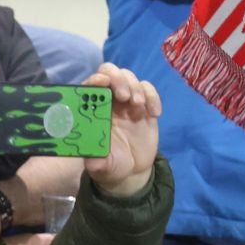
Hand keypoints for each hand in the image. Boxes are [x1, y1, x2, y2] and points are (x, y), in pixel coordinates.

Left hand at [81, 62, 161, 197]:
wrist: (132, 171)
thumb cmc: (109, 165)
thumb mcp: (101, 167)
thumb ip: (96, 163)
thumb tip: (93, 161)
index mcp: (91, 110)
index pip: (90, 85)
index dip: (95, 80)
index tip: (102, 84)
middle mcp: (108, 101)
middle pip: (110, 73)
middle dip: (118, 78)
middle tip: (124, 96)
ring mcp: (128, 102)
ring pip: (130, 77)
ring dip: (135, 87)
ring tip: (138, 105)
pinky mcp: (146, 107)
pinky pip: (149, 90)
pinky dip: (153, 97)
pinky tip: (154, 113)